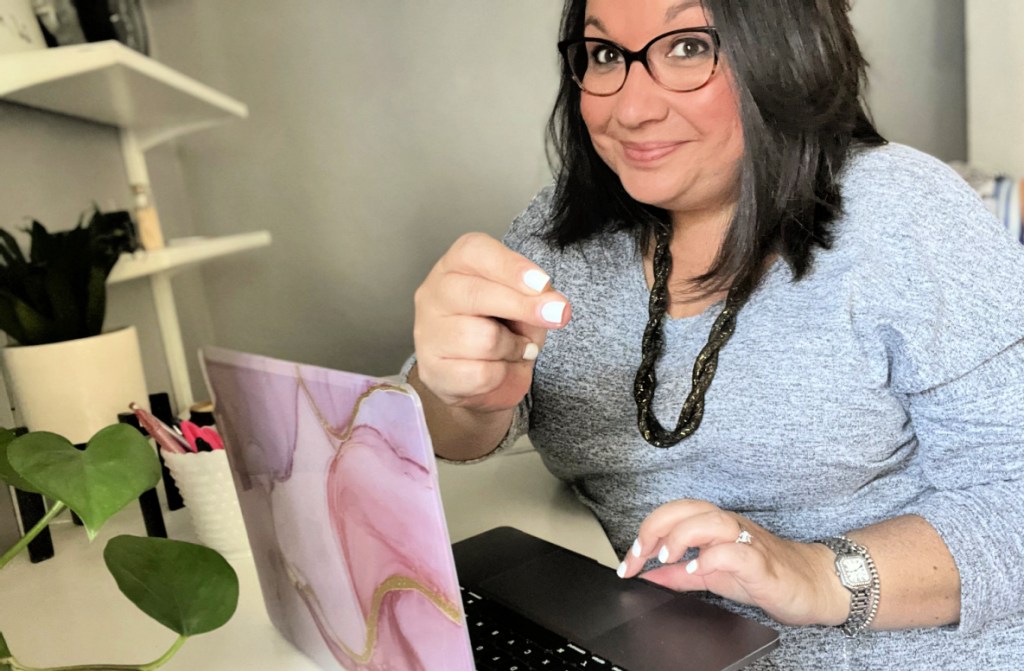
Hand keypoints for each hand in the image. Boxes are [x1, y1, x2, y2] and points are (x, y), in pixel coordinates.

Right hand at [413, 233, 570, 412]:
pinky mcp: (433, 370)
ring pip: (483, 339)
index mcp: (456, 264)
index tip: (542, 283)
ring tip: (518, 349)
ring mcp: (429, 333)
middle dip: (523, 306)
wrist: (475, 374)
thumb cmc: (499, 325)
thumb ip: (537, 297)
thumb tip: (555, 307)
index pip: (474, 252)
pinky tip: (501, 368)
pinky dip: (503, 374)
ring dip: (514, 348)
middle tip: (558, 315)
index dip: (511, 267)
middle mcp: (434, 293)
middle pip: (477, 294)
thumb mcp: (524, 300)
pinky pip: (480, 374)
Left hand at [618, 500, 847, 626]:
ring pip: (710, 521)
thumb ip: (680, 574)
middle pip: (687, 509)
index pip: (673, 514)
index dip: (645, 532)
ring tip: (666, 558)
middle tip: (640, 555)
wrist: (811, 584)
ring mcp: (747, 541)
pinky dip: (712, 558)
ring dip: (682, 537)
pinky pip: (736, 551)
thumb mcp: (711, 574)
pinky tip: (697, 570)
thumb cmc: (763, 574)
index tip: (628, 563)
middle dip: (656, 528)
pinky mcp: (763, 562)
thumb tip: (648, 576)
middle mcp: (728, 526)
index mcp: (714, 526)